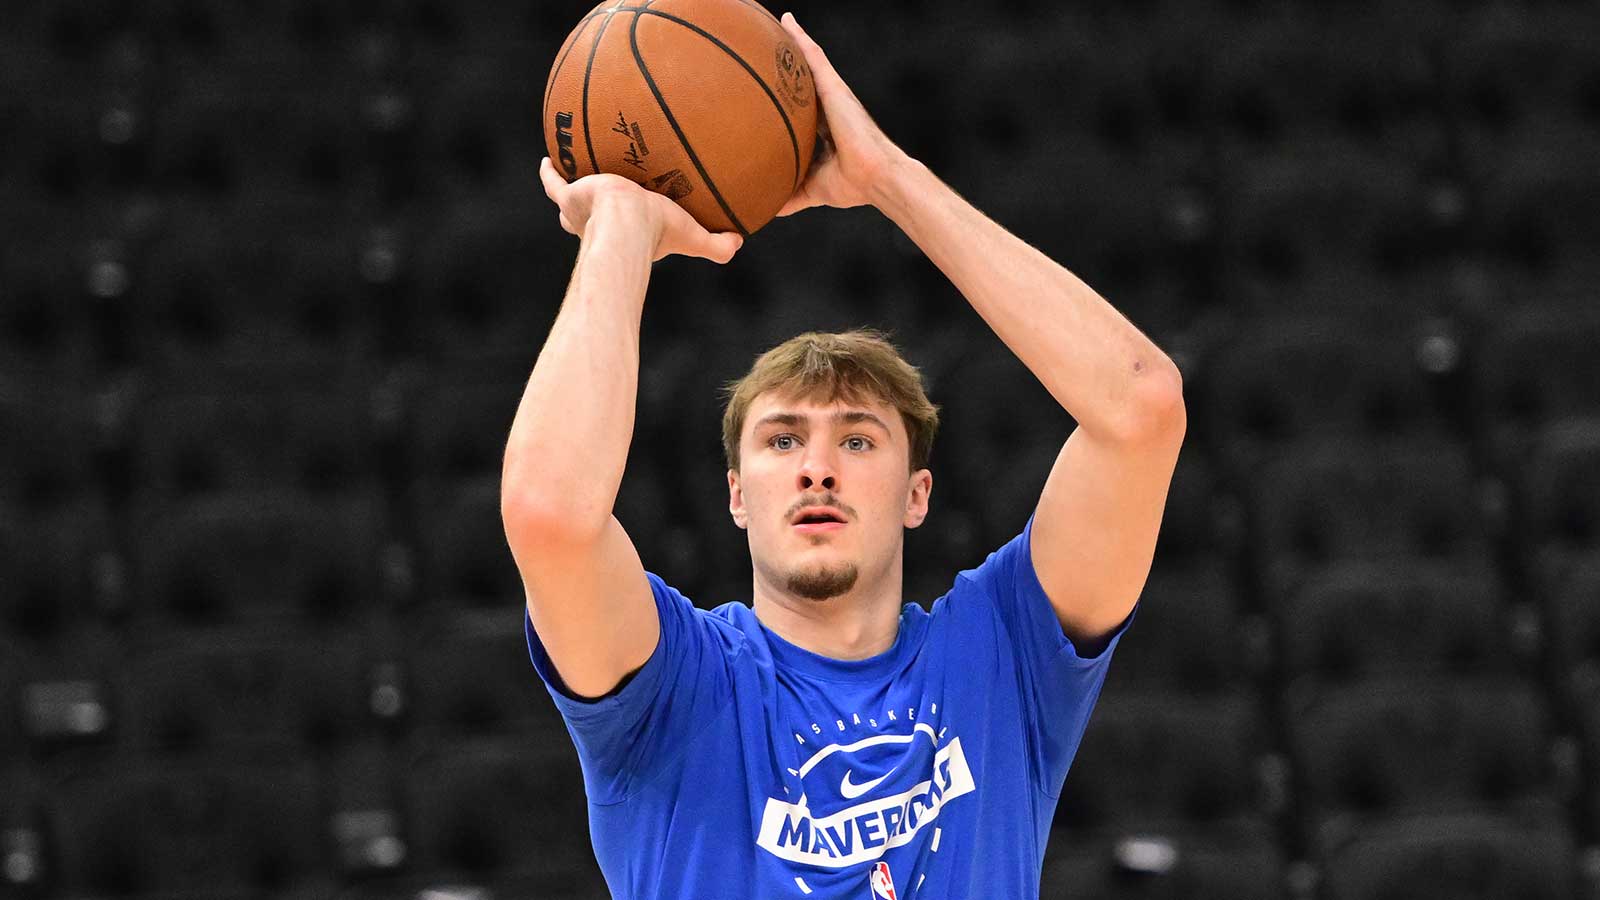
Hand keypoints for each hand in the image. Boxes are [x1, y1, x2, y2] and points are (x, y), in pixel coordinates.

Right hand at [539, 156, 744, 263]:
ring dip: (570, 190)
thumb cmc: (657, 234)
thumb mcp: (691, 237)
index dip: (625, 229)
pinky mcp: (570, 196)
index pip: (623, 234)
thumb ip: (717, 244)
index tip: (628, 220)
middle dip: (589, 215)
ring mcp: (581, 210)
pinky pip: (554, 182)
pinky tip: (548, 157)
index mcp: (624, 235)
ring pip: (569, 203)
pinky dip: (549, 172)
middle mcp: (598, 226)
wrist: (627, 225)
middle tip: (596, 198)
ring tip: (571, 173)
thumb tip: (739, 243)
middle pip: (587, 223)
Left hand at [775, 12, 906, 217]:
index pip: (799, 108)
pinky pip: (814, 58)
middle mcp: (827, 109)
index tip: (765, 88)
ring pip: (807, 62)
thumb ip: (791, 196)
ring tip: (774, 23)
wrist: (873, 178)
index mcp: (823, 129)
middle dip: (786, 63)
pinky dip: (801, 39)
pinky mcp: (835, 89)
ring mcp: (832, 96)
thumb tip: (767, 210)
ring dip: (792, 42)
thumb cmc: (851, 185)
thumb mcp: (812, 190)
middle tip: (762, 45)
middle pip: (801, 80)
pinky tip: (787, 22)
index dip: (785, 96)